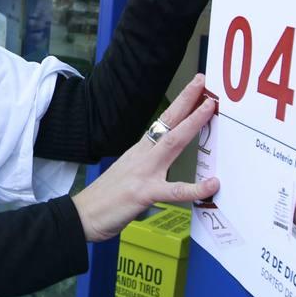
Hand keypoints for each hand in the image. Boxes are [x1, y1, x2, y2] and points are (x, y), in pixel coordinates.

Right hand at [71, 75, 218, 242]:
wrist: (83, 215)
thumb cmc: (106, 198)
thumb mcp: (129, 173)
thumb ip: (147, 166)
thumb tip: (164, 165)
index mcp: (139, 151)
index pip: (163, 122)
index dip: (179, 104)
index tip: (194, 88)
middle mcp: (142, 156)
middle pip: (169, 123)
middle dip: (187, 101)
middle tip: (202, 81)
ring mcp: (144, 172)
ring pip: (172, 143)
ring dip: (192, 124)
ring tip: (209, 109)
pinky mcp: (144, 193)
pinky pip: (175, 190)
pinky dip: (196, 188)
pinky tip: (212, 184)